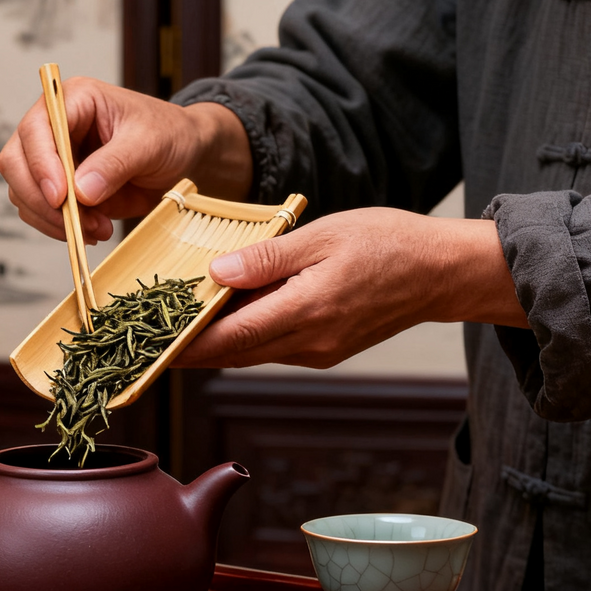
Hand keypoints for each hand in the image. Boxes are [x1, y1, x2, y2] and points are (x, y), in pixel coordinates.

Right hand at [0, 77, 250, 242]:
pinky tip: (94, 230)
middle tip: (76, 222)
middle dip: (41, 199)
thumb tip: (80, 192)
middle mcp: (53, 127)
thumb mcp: (149, 143)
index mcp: (72, 100)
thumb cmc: (169, 134)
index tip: (61, 197)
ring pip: (22, 192)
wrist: (182, 156)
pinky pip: (40, 213)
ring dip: (53, 219)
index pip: (36, 129)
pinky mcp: (58, 188)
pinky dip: (60, 229)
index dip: (41, 164)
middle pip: (15, 162)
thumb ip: (115, 163)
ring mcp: (52, 159)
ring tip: (97, 228)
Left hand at [176, 209, 528, 368]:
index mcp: (306, 311)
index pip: (229, 338)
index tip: (149, 345)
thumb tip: (217, 271)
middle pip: (232, 353)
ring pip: (250, 353)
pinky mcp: (324, 350)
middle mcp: (308, 342)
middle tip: (149, 337)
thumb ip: (267, 258)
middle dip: (189, 350)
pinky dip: (245, 336)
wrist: (441, 272)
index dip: (185, 346)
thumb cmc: (388, 244)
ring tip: (178, 323)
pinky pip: (272, 347)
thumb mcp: (323, 236)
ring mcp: (317, 351)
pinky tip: (228, 316)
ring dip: (215, 344)